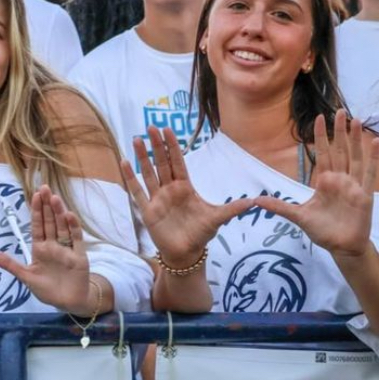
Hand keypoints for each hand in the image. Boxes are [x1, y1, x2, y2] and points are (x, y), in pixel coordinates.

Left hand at [0, 186, 98, 314]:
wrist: (67, 303)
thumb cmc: (47, 290)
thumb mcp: (26, 277)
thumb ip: (10, 264)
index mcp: (41, 248)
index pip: (38, 225)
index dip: (37, 211)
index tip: (35, 195)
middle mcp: (54, 244)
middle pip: (50, 221)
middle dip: (47, 205)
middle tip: (44, 188)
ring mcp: (67, 248)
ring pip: (62, 226)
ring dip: (59, 212)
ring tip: (54, 198)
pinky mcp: (79, 255)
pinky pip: (76, 239)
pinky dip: (73, 227)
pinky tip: (69, 215)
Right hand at [122, 125, 250, 266]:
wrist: (186, 253)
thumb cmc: (200, 233)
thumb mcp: (217, 218)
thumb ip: (232, 209)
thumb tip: (254, 201)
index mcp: (185, 187)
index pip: (177, 162)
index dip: (173, 146)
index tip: (167, 129)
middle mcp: (169, 189)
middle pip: (162, 163)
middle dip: (157, 145)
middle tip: (151, 126)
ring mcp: (157, 199)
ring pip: (148, 173)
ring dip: (142, 157)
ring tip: (136, 139)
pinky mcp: (148, 211)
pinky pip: (137, 192)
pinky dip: (130, 178)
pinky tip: (125, 163)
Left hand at [253, 110, 378, 258]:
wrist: (342, 247)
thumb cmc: (323, 230)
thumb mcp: (298, 216)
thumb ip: (279, 207)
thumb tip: (256, 201)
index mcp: (324, 181)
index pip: (322, 153)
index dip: (321, 136)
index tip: (318, 118)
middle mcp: (340, 179)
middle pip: (339, 150)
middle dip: (339, 131)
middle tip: (340, 111)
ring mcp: (353, 186)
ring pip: (355, 157)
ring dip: (356, 139)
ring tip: (357, 120)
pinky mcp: (365, 195)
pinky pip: (370, 174)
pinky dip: (372, 159)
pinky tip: (375, 143)